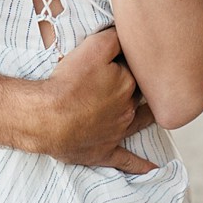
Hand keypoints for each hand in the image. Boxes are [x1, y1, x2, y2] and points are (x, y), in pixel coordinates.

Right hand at [22, 28, 156, 173]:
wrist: (48, 118)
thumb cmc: (68, 82)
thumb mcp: (93, 47)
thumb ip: (115, 38)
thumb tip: (129, 34)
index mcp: (128, 84)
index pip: (135, 69)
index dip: (128, 62)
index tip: (121, 58)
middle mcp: (128, 109)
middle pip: (138, 95)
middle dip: (140, 87)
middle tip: (138, 80)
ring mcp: (117, 132)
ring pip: (139, 123)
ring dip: (147, 118)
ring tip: (155, 114)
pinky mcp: (103, 152)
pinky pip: (126, 160)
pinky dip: (140, 165)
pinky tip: (151, 168)